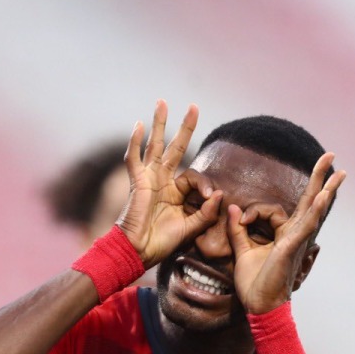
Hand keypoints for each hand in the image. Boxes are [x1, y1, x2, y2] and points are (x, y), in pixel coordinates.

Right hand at [119, 100, 221, 267]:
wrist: (138, 251)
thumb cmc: (161, 242)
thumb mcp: (191, 227)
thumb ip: (206, 212)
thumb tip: (220, 194)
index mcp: (174, 192)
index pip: (193, 174)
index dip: (205, 184)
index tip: (212, 197)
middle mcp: (161, 180)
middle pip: (174, 147)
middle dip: (184, 127)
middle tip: (193, 106)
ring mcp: (148, 178)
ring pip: (154, 145)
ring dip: (159, 123)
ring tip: (162, 102)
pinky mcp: (136, 181)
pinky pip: (134, 158)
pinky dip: (135, 142)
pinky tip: (138, 125)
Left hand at [227, 152, 344, 313]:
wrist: (260, 307)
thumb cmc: (254, 284)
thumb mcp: (242, 251)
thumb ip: (238, 230)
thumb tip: (234, 208)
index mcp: (283, 235)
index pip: (275, 210)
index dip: (253, 211)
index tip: (240, 220)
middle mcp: (294, 235)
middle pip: (310, 201)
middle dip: (320, 178)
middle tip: (331, 156)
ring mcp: (297, 241)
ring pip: (314, 210)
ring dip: (327, 188)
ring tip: (339, 171)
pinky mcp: (292, 248)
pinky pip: (306, 225)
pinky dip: (315, 210)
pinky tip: (324, 195)